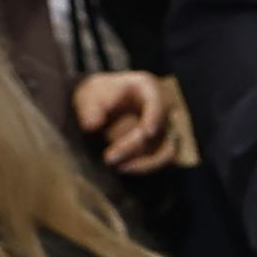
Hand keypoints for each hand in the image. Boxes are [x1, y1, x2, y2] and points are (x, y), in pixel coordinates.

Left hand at [68, 64, 188, 175]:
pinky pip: (161, 160)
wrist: (102, 103)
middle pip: (162, 130)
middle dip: (136, 146)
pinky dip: (145, 166)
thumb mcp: (88, 94)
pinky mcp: (162, 146)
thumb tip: (91, 125)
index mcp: (149, 88)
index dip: (155, 118)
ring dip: (147, 163)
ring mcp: (166, 128)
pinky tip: (123, 168)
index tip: (146, 133)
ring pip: (168, 150)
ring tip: (119, 168)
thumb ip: (89, 107)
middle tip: (108, 158)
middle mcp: (163, 108)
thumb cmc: (98, 95)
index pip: (158, 103)